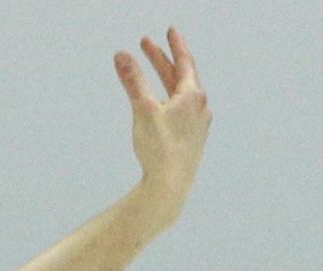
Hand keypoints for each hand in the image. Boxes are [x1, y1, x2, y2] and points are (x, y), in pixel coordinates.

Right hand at [115, 28, 211, 213]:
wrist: (170, 187)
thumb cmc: (159, 149)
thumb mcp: (144, 110)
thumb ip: (134, 81)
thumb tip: (122, 56)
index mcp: (192, 95)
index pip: (184, 61)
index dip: (174, 44)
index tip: (170, 31)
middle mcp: (200, 107)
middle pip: (182, 76)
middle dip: (164, 61)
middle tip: (148, 47)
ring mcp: (199, 125)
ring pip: (183, 95)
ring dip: (170, 82)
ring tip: (161, 75)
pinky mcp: (193, 142)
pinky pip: (184, 113)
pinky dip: (173, 102)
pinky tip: (169, 109)